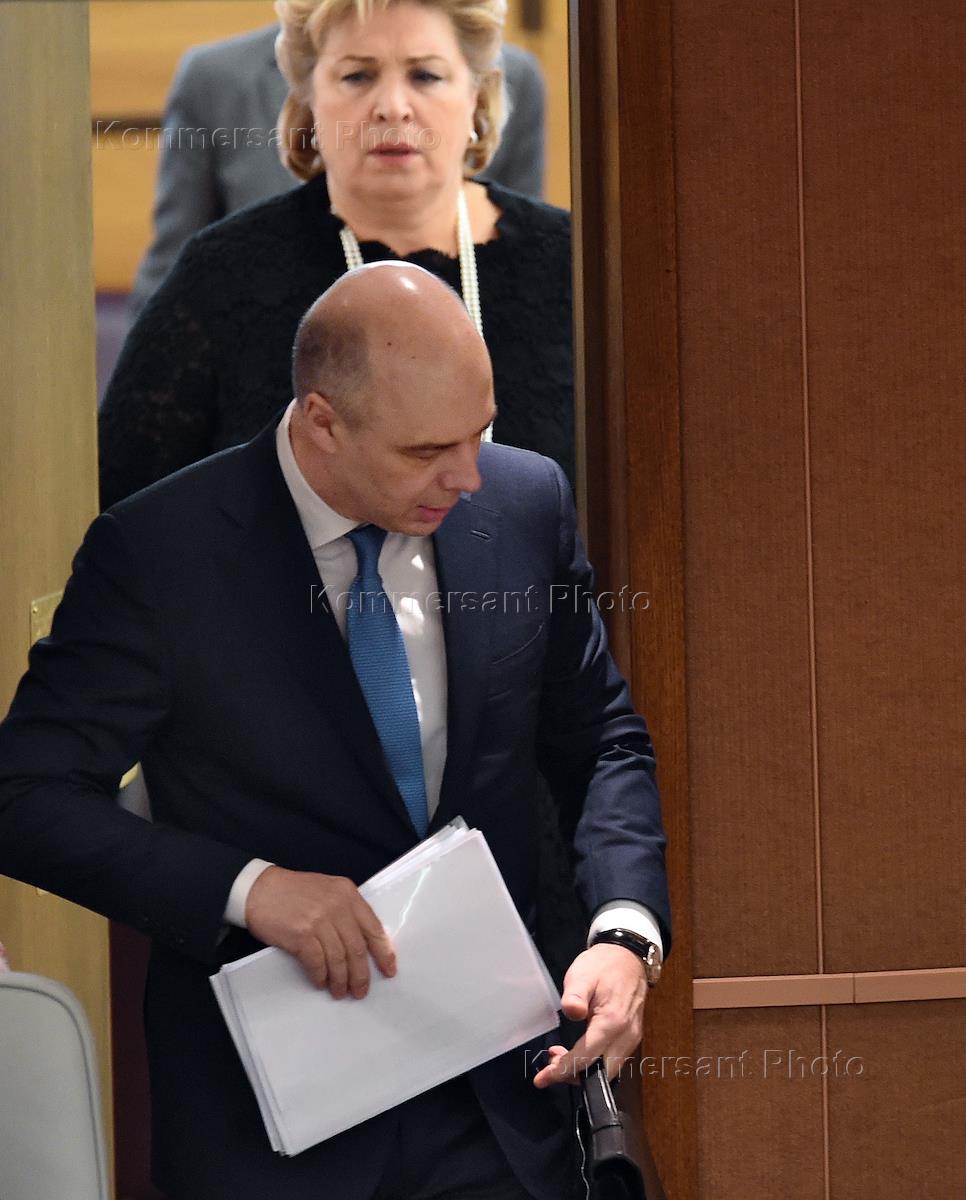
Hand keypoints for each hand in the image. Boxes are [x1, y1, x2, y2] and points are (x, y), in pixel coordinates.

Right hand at [244, 866, 395, 998]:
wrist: (259, 889)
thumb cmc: (294, 892)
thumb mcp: (328, 891)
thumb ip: (346, 911)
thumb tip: (362, 944)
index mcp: (348, 894)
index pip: (373, 927)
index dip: (384, 952)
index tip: (388, 970)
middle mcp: (337, 906)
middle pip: (357, 948)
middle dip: (361, 974)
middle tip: (360, 990)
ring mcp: (319, 920)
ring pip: (339, 958)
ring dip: (341, 979)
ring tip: (340, 991)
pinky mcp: (301, 934)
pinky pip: (317, 962)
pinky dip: (320, 976)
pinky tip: (320, 982)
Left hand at [533, 944, 647, 1087]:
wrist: (628, 956)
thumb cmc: (603, 965)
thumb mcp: (582, 974)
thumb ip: (575, 996)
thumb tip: (572, 1013)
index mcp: (613, 1022)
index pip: (586, 1058)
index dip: (563, 1071)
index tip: (542, 1079)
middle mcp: (626, 1035)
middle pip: (600, 1072)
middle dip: (573, 1075)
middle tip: (550, 1065)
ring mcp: (632, 1038)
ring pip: (608, 1069)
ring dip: (583, 1069)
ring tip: (559, 1055)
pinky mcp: (631, 1036)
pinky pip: (613, 1059)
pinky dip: (594, 1062)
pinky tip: (579, 1049)